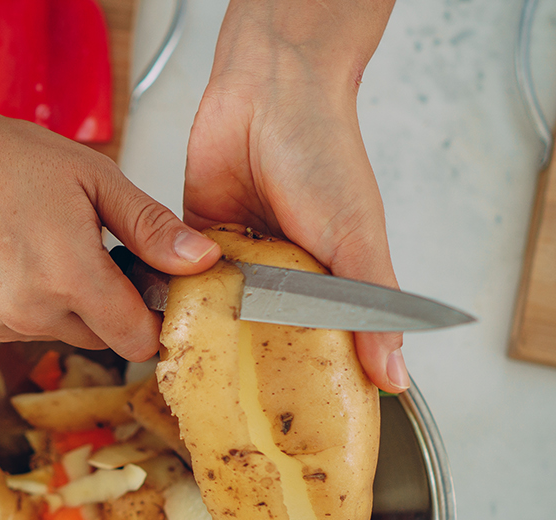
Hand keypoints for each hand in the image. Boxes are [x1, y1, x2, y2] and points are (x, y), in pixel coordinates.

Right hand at [0, 111, 220, 360]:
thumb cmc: (8, 157)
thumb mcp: (96, 180)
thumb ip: (152, 228)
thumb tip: (202, 260)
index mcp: (70, 276)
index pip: (138, 340)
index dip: (153, 317)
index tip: (151, 288)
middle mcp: (31, 310)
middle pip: (102, 337)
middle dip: (111, 304)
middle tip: (97, 251)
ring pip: (62, 332)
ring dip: (69, 303)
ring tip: (50, 246)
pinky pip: (22, 326)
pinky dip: (30, 301)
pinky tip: (16, 256)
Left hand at [182, 0, 403, 391]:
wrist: (268, 91)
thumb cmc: (326, 154)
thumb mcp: (358, 239)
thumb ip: (370, 310)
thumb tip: (393, 378)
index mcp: (331, 282)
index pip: (322, 347)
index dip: (309, 384)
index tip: (295, 426)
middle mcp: (285, 276)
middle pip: (263, 337)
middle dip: (248, 367)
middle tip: (231, 410)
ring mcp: (240, 259)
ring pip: (219, 314)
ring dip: (206, 335)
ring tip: (189, 375)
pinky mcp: (197, 238)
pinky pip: (180, 280)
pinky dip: (173, 297)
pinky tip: (162, 325)